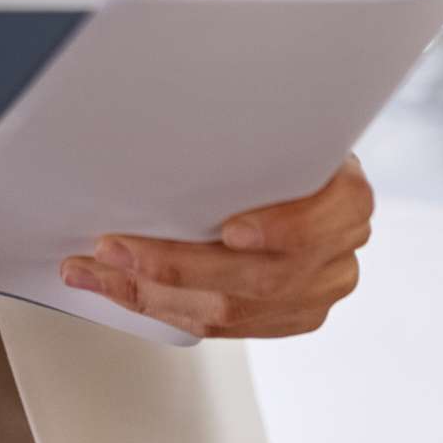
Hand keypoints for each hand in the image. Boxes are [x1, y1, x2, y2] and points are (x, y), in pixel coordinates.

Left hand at [57, 156, 373, 338]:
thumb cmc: (286, 145)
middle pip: (257, 278)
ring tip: (93, 271)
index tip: (232, 231)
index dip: (281, 231)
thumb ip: (252, 139)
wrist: (313, 177)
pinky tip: (117, 287)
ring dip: (148, 292)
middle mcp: (339, 253)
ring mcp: (316, 294)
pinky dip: (160, 307)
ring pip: (229, 312)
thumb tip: (177, 115)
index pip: (318, 223)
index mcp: (349, 198)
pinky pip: (219, 327)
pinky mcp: (288, 318)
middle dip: (174, 266)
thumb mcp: (283, 127)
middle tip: (113, 247)